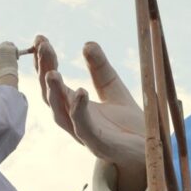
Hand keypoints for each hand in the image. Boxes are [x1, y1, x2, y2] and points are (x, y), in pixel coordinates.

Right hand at [0, 41, 18, 78]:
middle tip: (15, 51)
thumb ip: (6, 58)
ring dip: (14, 51)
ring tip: (15, 59)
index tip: (10, 52)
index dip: (5, 49)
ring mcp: (4, 48)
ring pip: (11, 45)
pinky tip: (16, 59)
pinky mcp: (11, 48)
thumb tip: (11, 56)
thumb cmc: (5, 71)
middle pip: (5, 43)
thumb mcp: (3, 64)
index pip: (0, 47)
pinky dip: (17, 53)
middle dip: (11, 46)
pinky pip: (15, 48)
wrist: (6, 73)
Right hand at [33, 35, 146, 190]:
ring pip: (61, 115)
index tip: (40, 39)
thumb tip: (87, 43)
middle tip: (42, 47)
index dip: (45, 62)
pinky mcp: (99, 145)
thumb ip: (101, 69)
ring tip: (52, 72)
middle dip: (45, 71)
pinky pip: (84, 128)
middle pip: (51, 96)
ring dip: (54, 93)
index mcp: (75, 107)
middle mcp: (75, 121)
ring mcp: (85, 135)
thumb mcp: (115, 90)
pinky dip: (79, 111)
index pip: (54, 83)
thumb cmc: (129, 124)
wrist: (150, 151)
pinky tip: (80, 92)